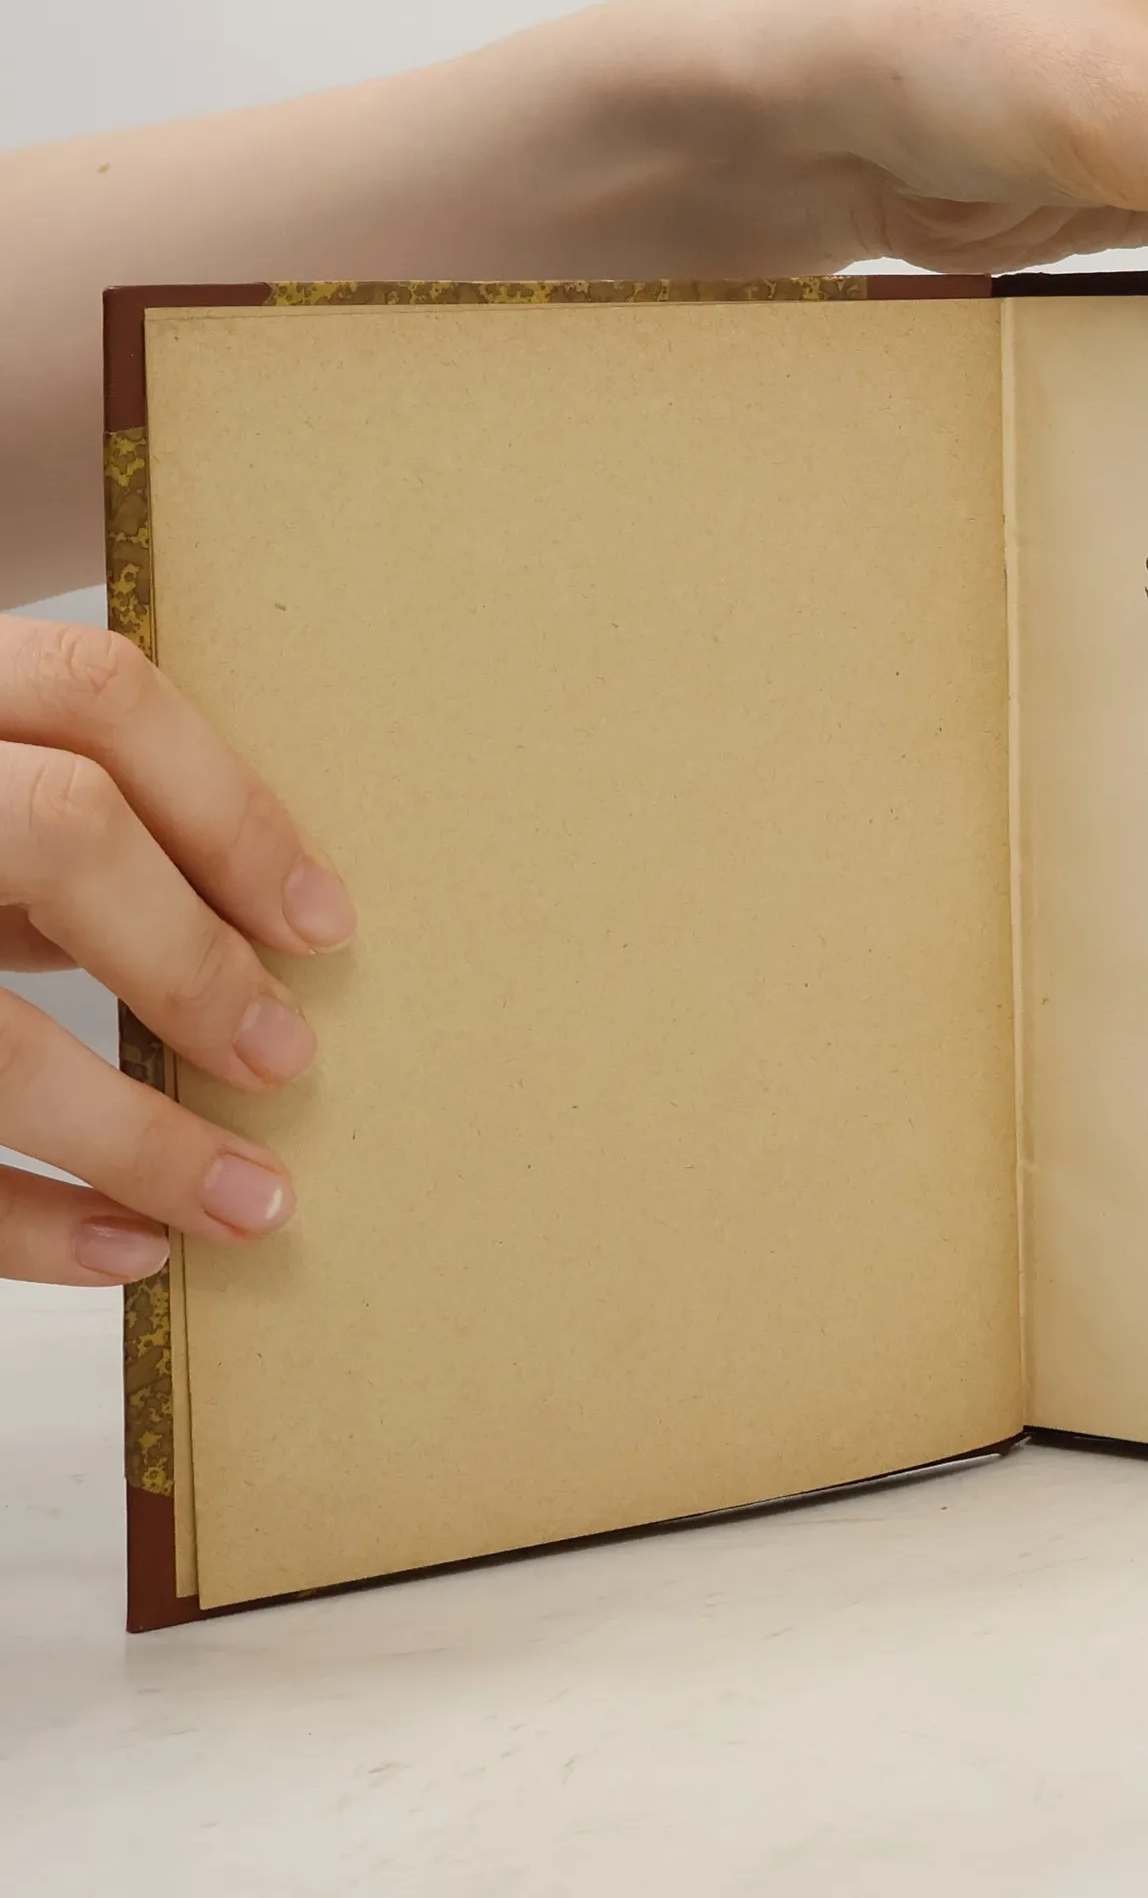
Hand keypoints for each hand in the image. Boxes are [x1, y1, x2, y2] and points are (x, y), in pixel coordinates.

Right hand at [0, 618, 353, 1286]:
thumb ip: (44, 831)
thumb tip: (242, 924)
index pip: (95, 691)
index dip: (232, 809)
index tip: (324, 923)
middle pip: (60, 828)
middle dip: (195, 959)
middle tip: (288, 1059)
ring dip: (138, 1137)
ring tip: (248, 1203)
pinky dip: (23, 1222)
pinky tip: (123, 1249)